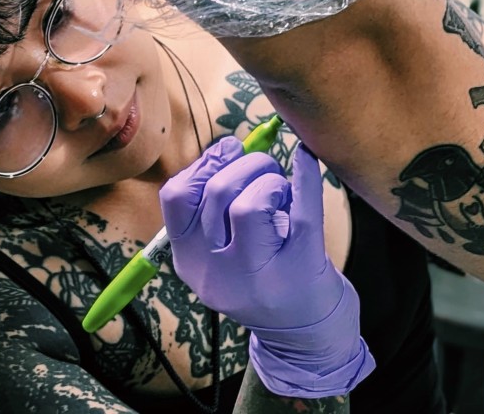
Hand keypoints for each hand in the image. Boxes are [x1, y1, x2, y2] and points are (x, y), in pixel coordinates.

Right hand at [159, 138, 373, 396]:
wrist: (304, 336)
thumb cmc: (263, 277)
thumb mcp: (221, 252)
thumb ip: (214, 208)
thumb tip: (229, 147)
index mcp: (191, 262)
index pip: (175, 199)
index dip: (201, 164)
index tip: (227, 152)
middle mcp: (217, 273)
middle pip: (216, 193)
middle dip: (244, 164)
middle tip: (265, 170)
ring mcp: (258, 275)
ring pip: (250, 204)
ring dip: (270, 177)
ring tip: (281, 189)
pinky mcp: (301, 269)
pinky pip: (303, 211)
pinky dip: (307, 176)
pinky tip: (308, 159)